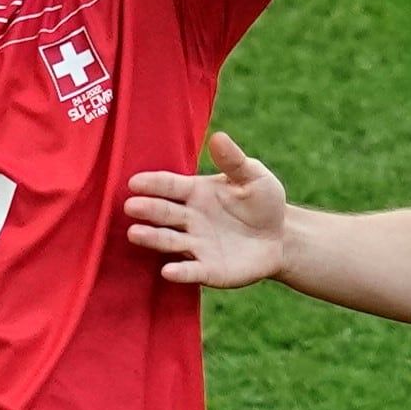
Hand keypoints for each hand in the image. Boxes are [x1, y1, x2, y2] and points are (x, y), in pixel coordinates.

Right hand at [123, 132, 291, 286]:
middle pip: (164, 213)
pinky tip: (167, 271)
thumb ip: (234, 161)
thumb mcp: (253, 177)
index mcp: (196, 192)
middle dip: (147, 209)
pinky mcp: (208, 270)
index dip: (153, 184)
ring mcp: (196, 244)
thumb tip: (218, 137)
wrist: (280, 238)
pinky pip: (191, 271)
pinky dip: (180, 272)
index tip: (134, 182)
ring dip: (152, 238)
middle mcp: (190, 219)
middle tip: (130, 206)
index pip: (170, 186)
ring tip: (134, 233)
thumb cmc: (263, 202)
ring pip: (170, 240)